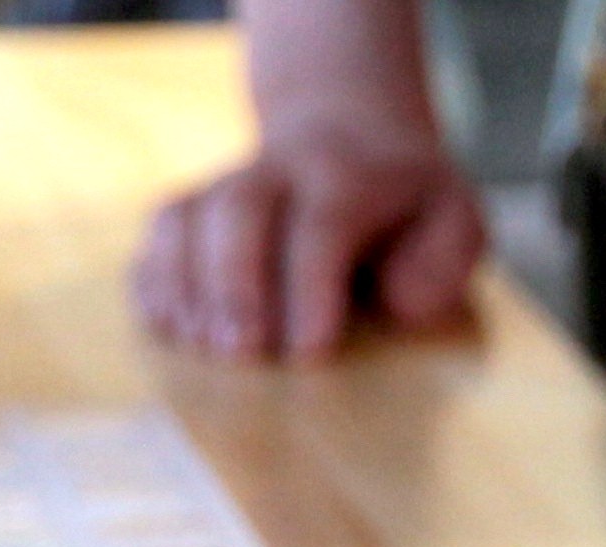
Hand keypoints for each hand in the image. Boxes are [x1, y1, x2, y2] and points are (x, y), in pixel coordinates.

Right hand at [130, 43, 483, 364]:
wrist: (345, 132)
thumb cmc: (404, 202)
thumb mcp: (453, 217)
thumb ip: (445, 258)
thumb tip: (399, 303)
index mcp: (345, 175)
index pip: (322, 224)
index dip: (311, 287)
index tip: (310, 352)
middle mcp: (276, 170)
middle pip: (239, 210)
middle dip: (236, 285)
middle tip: (243, 354)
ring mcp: (224, 184)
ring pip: (186, 218)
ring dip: (185, 286)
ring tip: (199, 347)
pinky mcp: (191, 207)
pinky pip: (156, 233)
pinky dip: (152, 279)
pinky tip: (166, 327)